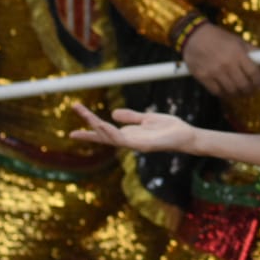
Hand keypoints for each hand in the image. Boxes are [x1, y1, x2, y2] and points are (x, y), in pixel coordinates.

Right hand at [69, 103, 197, 153]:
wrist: (186, 135)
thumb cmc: (169, 128)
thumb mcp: (147, 118)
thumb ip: (131, 116)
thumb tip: (112, 113)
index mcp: (128, 134)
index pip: (104, 131)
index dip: (89, 128)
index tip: (72, 129)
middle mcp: (129, 140)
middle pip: (103, 135)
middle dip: (88, 129)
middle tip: (73, 119)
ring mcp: (135, 144)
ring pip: (112, 138)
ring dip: (100, 130)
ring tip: (90, 119)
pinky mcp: (144, 146)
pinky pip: (125, 140)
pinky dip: (114, 134)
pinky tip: (106, 127)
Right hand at [182, 23, 259, 98]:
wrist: (193, 36)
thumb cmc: (219, 38)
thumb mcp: (237, 40)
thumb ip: (252, 51)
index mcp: (238, 53)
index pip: (254, 73)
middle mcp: (227, 63)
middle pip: (244, 85)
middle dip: (251, 90)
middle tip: (253, 91)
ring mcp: (214, 71)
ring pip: (231, 91)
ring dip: (239, 94)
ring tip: (241, 92)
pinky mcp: (203, 77)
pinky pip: (217, 92)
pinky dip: (225, 94)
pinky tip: (228, 91)